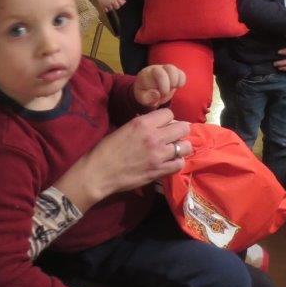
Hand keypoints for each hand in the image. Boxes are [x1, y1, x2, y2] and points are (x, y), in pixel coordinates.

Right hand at [56, 109, 191, 210]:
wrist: (99, 172)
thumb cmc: (107, 149)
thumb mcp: (124, 128)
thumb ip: (142, 124)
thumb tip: (156, 123)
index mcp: (143, 123)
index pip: (169, 113)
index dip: (167, 120)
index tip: (164, 125)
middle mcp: (154, 137)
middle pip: (183, 128)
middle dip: (179, 131)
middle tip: (172, 137)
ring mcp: (159, 155)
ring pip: (186, 146)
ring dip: (181, 147)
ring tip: (173, 150)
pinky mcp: (159, 171)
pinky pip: (180, 164)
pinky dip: (177, 163)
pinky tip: (169, 163)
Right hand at [94, 0, 125, 11]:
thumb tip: (124, 2)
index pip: (122, 3)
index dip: (121, 3)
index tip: (120, 2)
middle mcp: (112, 1)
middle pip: (117, 7)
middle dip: (116, 5)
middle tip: (114, 3)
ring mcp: (107, 4)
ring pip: (111, 9)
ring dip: (111, 7)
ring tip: (109, 3)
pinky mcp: (102, 5)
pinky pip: (106, 10)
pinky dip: (106, 9)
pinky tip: (106, 5)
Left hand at [134, 64, 184, 107]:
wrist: (147, 90)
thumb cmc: (144, 94)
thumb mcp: (142, 98)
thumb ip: (147, 98)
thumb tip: (157, 93)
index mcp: (148, 73)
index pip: (160, 73)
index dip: (164, 84)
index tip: (162, 94)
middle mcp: (158, 69)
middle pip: (171, 68)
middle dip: (172, 82)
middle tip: (166, 92)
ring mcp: (166, 70)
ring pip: (177, 70)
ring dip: (177, 82)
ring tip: (171, 89)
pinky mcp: (173, 74)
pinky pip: (181, 74)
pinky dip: (181, 82)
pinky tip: (175, 88)